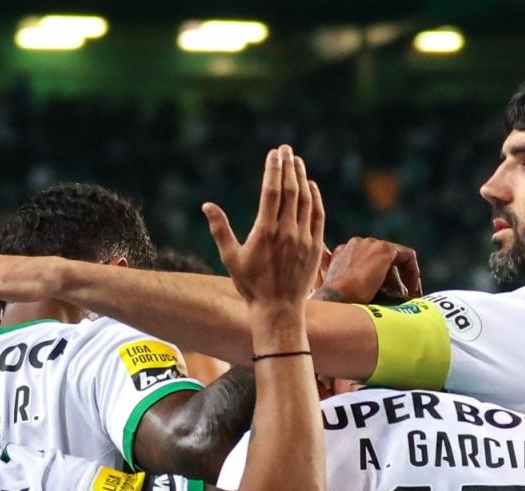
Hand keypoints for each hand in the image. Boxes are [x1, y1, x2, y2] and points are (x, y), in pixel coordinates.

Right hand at [202, 145, 325, 306]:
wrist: (278, 308)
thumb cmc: (251, 285)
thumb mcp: (230, 257)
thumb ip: (220, 229)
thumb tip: (207, 205)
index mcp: (265, 231)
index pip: (271, 191)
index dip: (273, 169)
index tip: (273, 153)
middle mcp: (287, 231)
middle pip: (290, 190)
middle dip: (288, 166)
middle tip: (286, 149)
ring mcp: (303, 238)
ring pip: (305, 200)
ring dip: (302, 178)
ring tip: (297, 161)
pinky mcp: (315, 246)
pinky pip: (317, 215)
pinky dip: (315, 198)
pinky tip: (311, 186)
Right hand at [316, 237, 421, 302]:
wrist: (336, 298)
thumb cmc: (335, 302)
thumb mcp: (339, 293)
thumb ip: (348, 286)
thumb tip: (365, 295)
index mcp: (342, 253)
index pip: (365, 260)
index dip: (378, 276)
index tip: (383, 293)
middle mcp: (355, 244)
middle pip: (380, 259)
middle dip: (391, 278)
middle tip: (399, 297)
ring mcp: (370, 244)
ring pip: (394, 259)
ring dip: (401, 278)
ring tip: (407, 297)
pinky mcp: (384, 250)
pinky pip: (407, 256)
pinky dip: (413, 273)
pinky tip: (413, 291)